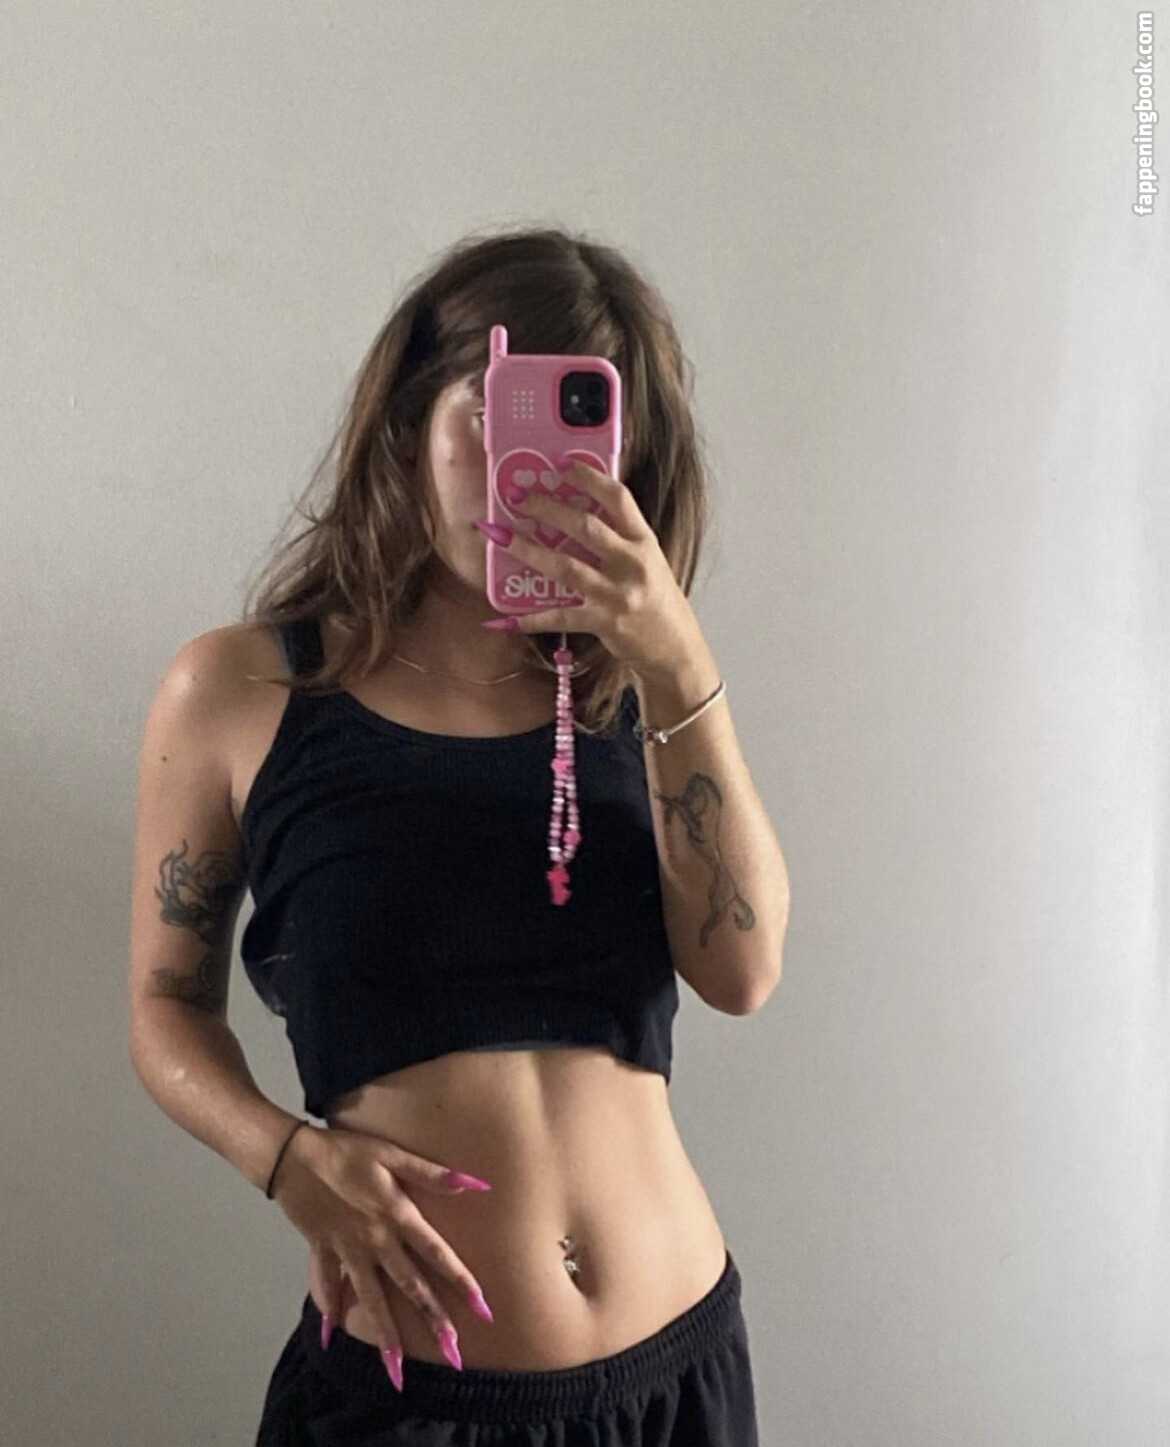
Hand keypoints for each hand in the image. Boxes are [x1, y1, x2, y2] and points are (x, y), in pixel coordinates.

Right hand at [270, 1123, 494, 1386]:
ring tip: (397, 1371)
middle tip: (453, 1355)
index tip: (483, 1308)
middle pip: (408, 1286)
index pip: (436, 1254)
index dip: (461, 1280)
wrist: (291, 1156)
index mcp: (396, 1217)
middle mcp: (375, 1242)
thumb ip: (432, 1174)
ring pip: (370, 1300)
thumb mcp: (392, 1154)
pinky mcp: (322, 1251)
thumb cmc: (347, 1150)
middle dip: (432, 1321)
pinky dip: (330, 1308)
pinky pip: (327, 1286)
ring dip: (385, 1336)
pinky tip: (331, 1334)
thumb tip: (477, 1184)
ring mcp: (347, 1252)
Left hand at [483, 459, 706, 681]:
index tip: (560, 463)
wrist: (675, 648)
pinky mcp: (603, 623)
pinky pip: (559, 617)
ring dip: (527, 550)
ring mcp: (617, 594)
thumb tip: (575, 512)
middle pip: (585, 527)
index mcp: (644, 542)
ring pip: (565, 566)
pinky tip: (502, 618)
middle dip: (547, 508)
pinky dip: (529, 618)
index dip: (588, 477)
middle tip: (516, 497)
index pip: (618, 499)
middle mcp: (632, 564)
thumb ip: (619, 539)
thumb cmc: (657, 601)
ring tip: (499, 537)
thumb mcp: (648, 561)